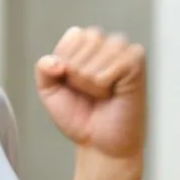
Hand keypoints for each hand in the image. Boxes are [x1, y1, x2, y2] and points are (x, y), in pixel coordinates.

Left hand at [35, 27, 145, 159]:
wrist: (99, 143)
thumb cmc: (78, 115)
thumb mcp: (50, 91)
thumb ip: (43, 69)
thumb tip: (55, 62)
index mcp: (87, 41)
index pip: (72, 36)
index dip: (66, 65)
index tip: (73, 84)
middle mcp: (108, 41)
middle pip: (83, 43)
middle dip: (78, 74)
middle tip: (90, 92)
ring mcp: (125, 50)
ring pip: (95, 56)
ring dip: (91, 82)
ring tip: (102, 93)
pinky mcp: (136, 62)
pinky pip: (111, 67)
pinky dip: (105, 85)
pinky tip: (113, 93)